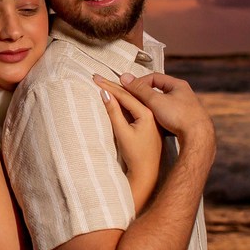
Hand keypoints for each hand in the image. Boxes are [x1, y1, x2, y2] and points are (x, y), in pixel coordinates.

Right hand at [94, 74, 160, 207]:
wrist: (150, 173)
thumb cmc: (137, 155)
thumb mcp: (123, 132)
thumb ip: (114, 112)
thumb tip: (104, 94)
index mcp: (147, 111)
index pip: (125, 94)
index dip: (109, 86)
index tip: (95, 78)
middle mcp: (153, 111)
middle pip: (130, 94)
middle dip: (113, 85)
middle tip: (98, 77)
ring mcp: (154, 116)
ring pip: (135, 98)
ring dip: (120, 91)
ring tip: (106, 83)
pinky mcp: (152, 122)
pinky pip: (138, 105)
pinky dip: (126, 99)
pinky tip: (118, 97)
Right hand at [118, 72, 214, 160]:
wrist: (199, 137)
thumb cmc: (179, 116)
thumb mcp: (155, 101)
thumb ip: (139, 89)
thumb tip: (124, 77)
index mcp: (178, 85)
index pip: (154, 77)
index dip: (140, 82)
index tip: (129, 90)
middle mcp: (184, 94)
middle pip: (159, 90)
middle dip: (145, 95)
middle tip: (134, 101)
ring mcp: (186, 108)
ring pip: (164, 103)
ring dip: (152, 106)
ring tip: (143, 113)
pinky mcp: (186, 120)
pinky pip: (169, 114)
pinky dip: (160, 117)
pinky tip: (155, 124)